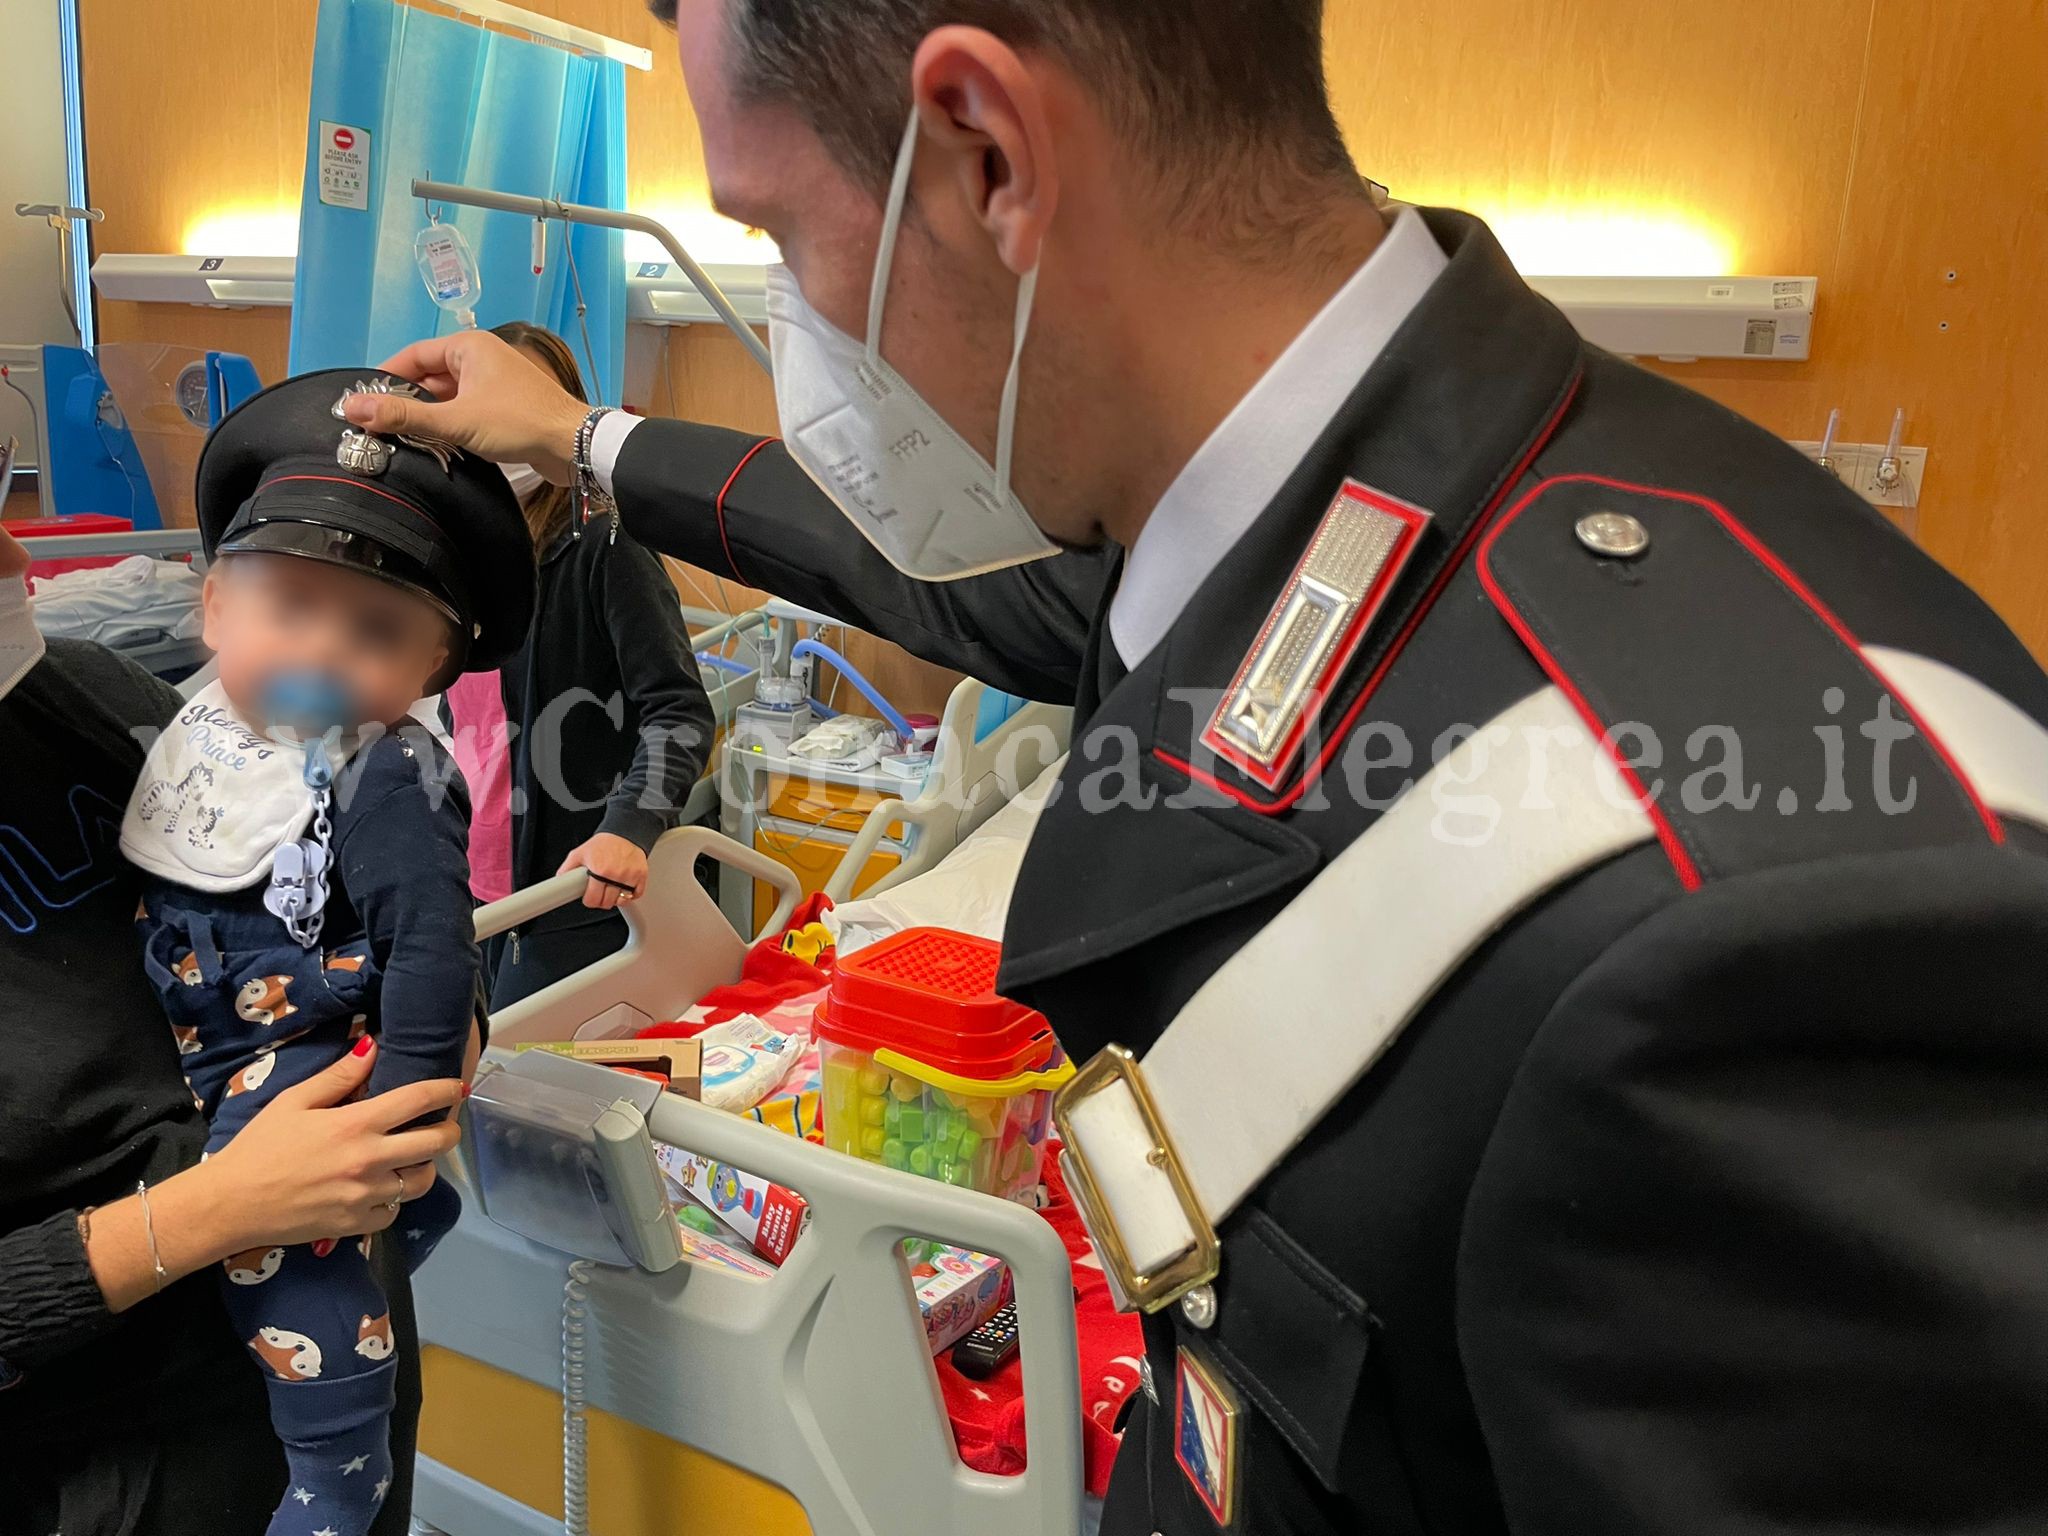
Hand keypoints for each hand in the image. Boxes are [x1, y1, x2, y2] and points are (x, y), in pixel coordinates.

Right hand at [201, 1040, 463, 1250]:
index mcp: (355, 1124)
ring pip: (422, 1182)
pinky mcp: (358, 1224)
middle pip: (435, 1144)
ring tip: (413, 1158)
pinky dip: (395, 1201)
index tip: (458, 1087)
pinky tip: (382, 1190)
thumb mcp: (293, 1101)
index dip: (445, 1091)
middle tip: (443, 1126)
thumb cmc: (259, 1147)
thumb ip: (338, 1076)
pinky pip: (395, 1212)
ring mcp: (366, 1195)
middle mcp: (370, 1160)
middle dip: (448, 1131)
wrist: (230, 1204)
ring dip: (424, 1167)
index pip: (417, 1100)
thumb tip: (372, 1046)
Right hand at [344, 330, 589, 480]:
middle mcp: (481, 358)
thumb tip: (352, 407)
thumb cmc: (518, 423)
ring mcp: (494, 383)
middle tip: (376, 426)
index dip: (385, 377)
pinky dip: (450, 426)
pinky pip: (466, 411)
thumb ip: (404, 415)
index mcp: (469, 346)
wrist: (576, 446)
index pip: (413, 355)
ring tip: (400, 440)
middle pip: (429, 377)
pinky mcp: (505, 408)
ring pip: (448, 398)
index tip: (361, 401)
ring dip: (428, 417)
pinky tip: (435, 446)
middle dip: (406, 401)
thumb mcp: (455, 420)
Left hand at [559, 832, 648, 910]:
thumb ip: (568, 867)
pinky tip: (624, 887)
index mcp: (599, 870)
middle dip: (602, 901)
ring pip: (622, 901)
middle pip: (607, 902)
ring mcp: (629, 876)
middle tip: (601, 894)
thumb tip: (560, 879)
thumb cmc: (604, 843)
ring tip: (612, 889)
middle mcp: (615, 874)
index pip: (593, 899)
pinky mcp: (641, 876)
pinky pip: (636, 894)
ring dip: (616, 898)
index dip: (590, 901)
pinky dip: (630, 894)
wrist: (625, 833)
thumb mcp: (581, 852)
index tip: (590, 898)